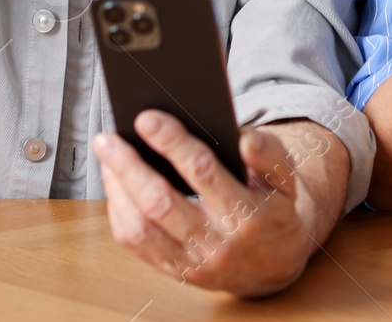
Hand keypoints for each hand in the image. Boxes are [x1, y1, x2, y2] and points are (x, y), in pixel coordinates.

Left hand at [94, 111, 320, 297]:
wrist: (276, 263)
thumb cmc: (274, 208)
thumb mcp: (284, 177)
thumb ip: (270, 154)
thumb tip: (246, 139)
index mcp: (246, 214)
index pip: (202, 172)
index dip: (172, 142)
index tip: (146, 119)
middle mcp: (217, 243)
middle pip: (161, 201)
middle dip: (129, 166)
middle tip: (107, 138)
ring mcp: (193, 262)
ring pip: (141, 227)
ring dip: (116, 189)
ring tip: (106, 157)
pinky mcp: (175, 271)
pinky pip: (136, 244)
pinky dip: (118, 211)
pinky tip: (115, 185)